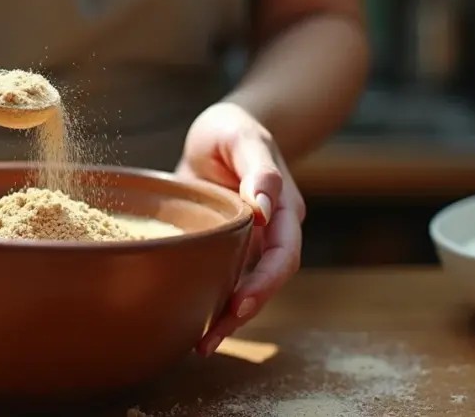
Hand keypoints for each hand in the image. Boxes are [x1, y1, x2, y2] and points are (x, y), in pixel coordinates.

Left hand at [175, 102, 305, 355]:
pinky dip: (210, 301)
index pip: (284, 255)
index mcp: (286, 208)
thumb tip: (266, 209)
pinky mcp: (225, 246)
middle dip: (243, 312)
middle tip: (211, 339)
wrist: (222, 132)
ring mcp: (250, 242)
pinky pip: (222, 278)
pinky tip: (188, 324)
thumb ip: (260, 169)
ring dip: (226, 317)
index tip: (240, 305)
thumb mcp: (245, 138)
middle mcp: (273, 232)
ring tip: (199, 346)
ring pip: (244, 287)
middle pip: (266, 282)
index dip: (265, 283)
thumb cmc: (234, 128)